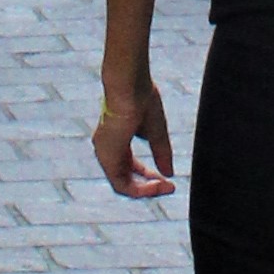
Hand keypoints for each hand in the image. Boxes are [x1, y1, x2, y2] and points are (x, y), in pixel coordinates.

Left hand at [94, 76, 175, 199]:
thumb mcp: (155, 129)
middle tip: (169, 186)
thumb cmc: (140, 95)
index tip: (167, 178)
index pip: (131, 165)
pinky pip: (122, 185)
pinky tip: (157, 185)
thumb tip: (168, 173)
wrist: (128, 83)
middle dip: (149, 184)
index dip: (149, 175)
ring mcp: (104, 153)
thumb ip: (161, 152)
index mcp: (116, 138)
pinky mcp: (106, 157)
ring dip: (146, 190)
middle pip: (127, 176)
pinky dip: (140, 189)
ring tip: (166, 187)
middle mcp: (107, 148)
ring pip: (123, 185)